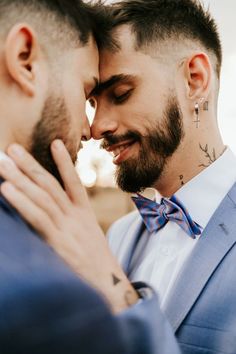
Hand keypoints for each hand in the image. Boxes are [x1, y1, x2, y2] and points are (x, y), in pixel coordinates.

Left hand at [0, 140, 137, 312]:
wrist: (109, 285)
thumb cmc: (96, 263)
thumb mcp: (89, 239)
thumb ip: (73, 224)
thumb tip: (54, 215)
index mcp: (85, 215)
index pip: (74, 183)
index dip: (64, 162)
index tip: (55, 143)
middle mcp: (76, 217)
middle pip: (51, 185)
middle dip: (30, 165)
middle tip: (12, 148)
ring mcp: (67, 228)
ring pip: (42, 197)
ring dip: (21, 178)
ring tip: (3, 163)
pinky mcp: (58, 242)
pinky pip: (37, 218)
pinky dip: (21, 202)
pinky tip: (7, 189)